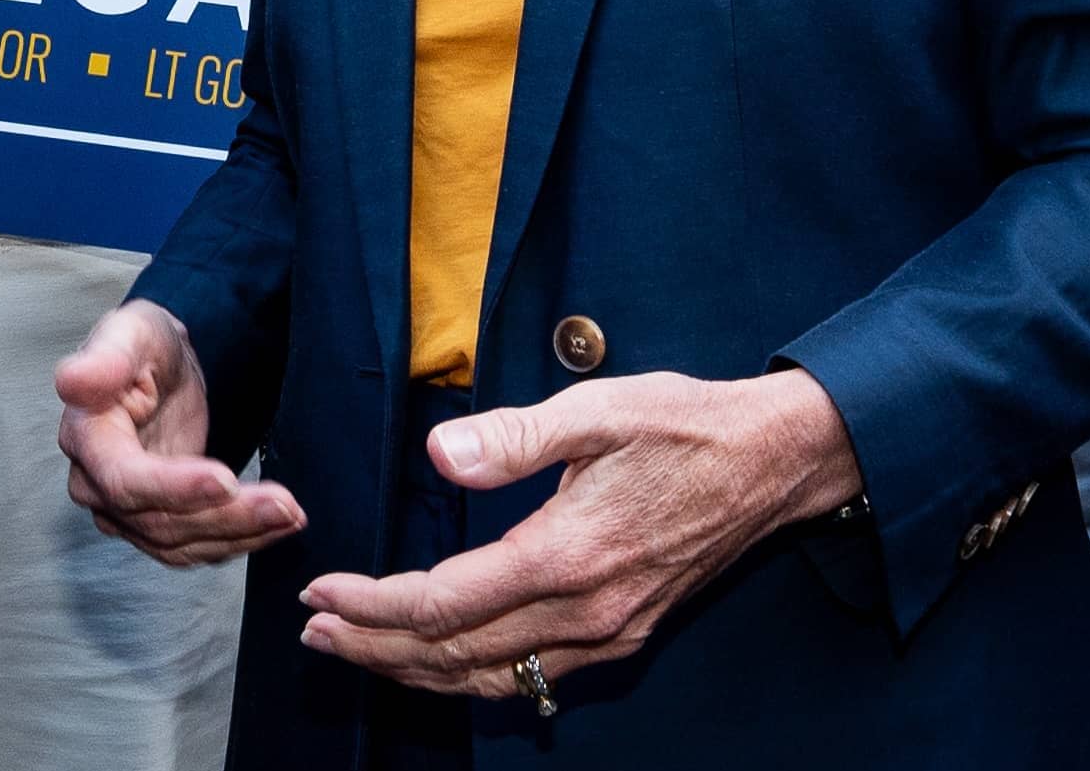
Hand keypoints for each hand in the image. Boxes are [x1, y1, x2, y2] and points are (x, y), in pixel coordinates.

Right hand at [58, 299, 303, 565]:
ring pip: (181, 542)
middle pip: (160, 521)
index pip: (125, 480)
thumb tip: (73, 381)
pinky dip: (238, 541)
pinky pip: (194, 546)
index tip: (228, 480)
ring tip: (292, 514)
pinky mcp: (155, 522)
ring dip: (240, 534)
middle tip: (286, 505)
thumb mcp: (130, 332)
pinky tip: (278, 525)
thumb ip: (106, 357)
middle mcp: (95, 485)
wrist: (160, 368)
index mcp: (86, 437)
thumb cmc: (144, 344)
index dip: (175, 487)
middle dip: (226, 516)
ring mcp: (123, 512)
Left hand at [296, 368, 861, 700]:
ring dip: (414, 671)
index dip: (371, 605)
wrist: (775, 462)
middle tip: (315, 633)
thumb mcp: (601, 410)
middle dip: (374, 648)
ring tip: (357, 652)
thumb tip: (443, 453)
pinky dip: (470, 676)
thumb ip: (516, 436)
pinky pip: (529, 676)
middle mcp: (585, 612)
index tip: (322, 592)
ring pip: (489, 678)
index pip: (442, 605)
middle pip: (453, 655)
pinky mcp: (622, 635)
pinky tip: (442, 661)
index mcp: (568, 555)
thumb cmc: (688, 426)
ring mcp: (606, 633)